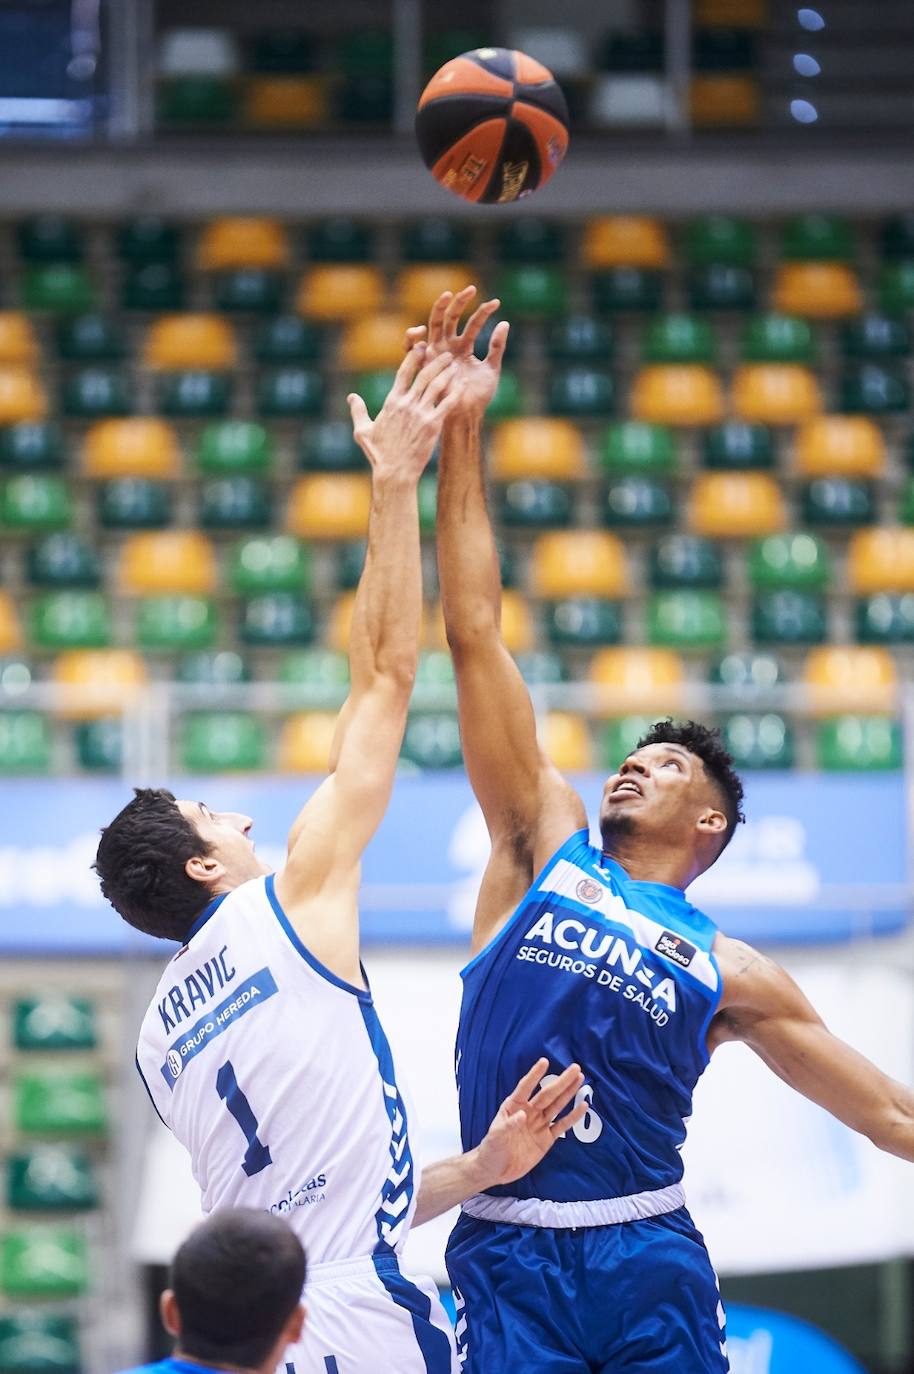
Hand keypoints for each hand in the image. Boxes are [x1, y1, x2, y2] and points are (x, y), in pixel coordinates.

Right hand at [347, 345, 460, 480]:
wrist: (394, 473)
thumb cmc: (379, 455)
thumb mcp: (363, 431)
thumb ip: (358, 411)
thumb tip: (351, 397)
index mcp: (391, 402)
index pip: (404, 372)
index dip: (414, 356)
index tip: (421, 346)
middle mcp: (407, 404)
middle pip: (424, 374)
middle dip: (436, 360)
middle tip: (445, 352)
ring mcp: (421, 414)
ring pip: (437, 385)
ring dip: (447, 372)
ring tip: (455, 364)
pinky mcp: (433, 425)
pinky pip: (447, 403)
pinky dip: (456, 391)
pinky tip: (463, 384)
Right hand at [405, 286, 508, 418]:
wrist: (464, 416)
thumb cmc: (477, 397)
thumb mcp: (491, 369)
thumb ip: (497, 347)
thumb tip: (505, 323)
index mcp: (463, 347)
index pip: (473, 323)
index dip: (483, 312)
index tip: (496, 303)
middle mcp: (448, 346)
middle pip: (451, 317)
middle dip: (460, 301)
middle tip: (472, 289)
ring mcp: (436, 352)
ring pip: (435, 324)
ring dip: (439, 308)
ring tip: (447, 294)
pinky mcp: (425, 362)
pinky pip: (414, 346)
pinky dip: (412, 337)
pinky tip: (420, 328)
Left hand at [469, 1058, 585, 1191]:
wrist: (496, 1170)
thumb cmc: (491, 1149)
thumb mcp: (495, 1137)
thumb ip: (508, 1126)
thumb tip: (522, 1115)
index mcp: (513, 1106)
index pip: (525, 1087)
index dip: (535, 1075)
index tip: (545, 1062)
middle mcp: (529, 1111)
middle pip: (547, 1094)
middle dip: (561, 1082)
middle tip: (575, 1068)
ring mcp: (539, 1124)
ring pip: (557, 1106)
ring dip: (569, 1093)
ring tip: (580, 1079)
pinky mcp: (547, 1139)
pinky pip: (562, 1126)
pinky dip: (573, 1117)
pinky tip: (583, 1106)